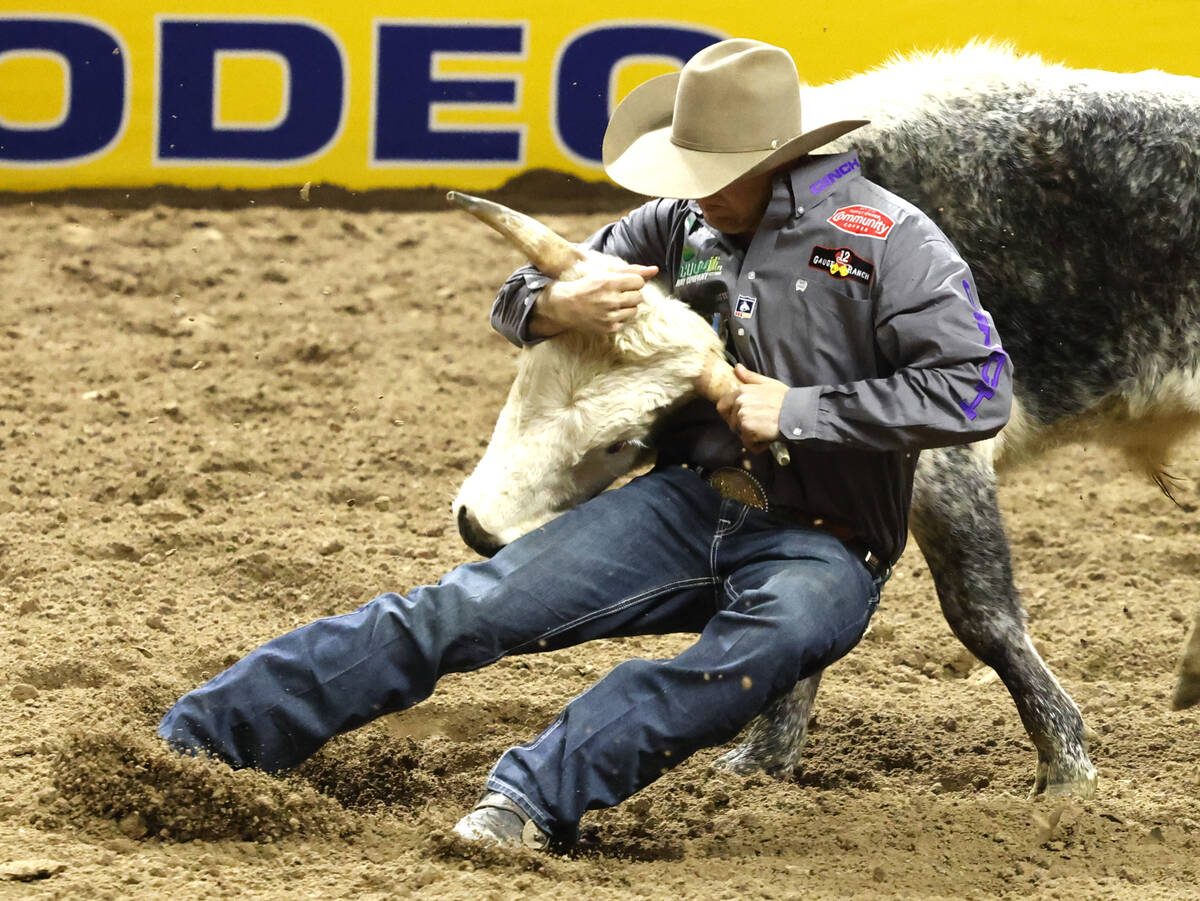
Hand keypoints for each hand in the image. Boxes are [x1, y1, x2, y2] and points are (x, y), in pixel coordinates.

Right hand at [529, 265, 657, 336]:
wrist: (565, 306)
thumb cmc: (587, 286)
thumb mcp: (606, 273)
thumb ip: (632, 270)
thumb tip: (655, 269)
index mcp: (609, 282)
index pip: (639, 281)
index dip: (633, 282)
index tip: (623, 283)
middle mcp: (611, 300)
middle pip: (639, 296)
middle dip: (631, 293)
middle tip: (618, 293)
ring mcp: (610, 316)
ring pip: (635, 310)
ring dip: (628, 305)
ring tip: (613, 303)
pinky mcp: (609, 328)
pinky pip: (626, 321)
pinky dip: (620, 316)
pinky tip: (608, 312)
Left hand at [715, 364, 788, 452]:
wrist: (797, 412)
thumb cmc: (786, 400)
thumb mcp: (768, 384)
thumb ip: (750, 377)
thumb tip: (737, 368)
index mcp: (742, 391)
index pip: (722, 406)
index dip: (730, 415)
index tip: (741, 419)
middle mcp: (739, 403)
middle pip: (732, 423)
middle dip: (744, 427)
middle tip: (760, 424)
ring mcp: (742, 416)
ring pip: (740, 433)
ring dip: (752, 436)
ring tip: (766, 430)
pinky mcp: (748, 430)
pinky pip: (748, 444)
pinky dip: (758, 445)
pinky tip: (768, 438)